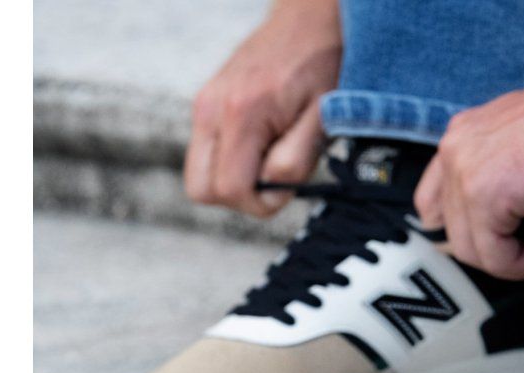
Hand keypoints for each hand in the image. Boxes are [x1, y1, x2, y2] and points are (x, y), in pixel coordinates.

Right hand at [184, 0, 341, 217]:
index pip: (229, 189)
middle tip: (276, 178)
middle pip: (201, 190)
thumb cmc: (324, 66)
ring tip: (271, 156)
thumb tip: (271, 188)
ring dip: (235, 181)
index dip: (260, 203)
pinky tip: (262, 143)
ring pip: (199, 176)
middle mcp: (210, 108)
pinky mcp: (205, 104)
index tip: (288, 186)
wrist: (310, 17)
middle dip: (241, 198)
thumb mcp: (323, 118)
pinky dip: (232, 162)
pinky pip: (207, 155)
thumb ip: (295, 159)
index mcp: (241, 113)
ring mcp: (203, 105)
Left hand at [414, 72, 523, 279]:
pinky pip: (497, 258)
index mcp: (462, 137)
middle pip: (456, 235)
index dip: (470, 232)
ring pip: (472, 252)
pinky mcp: (486, 196)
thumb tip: (504, 223)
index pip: (436, 205)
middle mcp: (454, 151)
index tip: (510, 238)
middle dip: (499, 251)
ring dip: (518, 262)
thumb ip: (503, 181)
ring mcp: (465, 173)